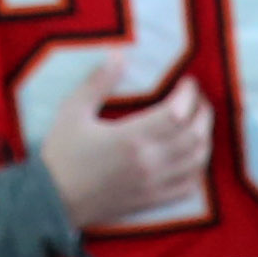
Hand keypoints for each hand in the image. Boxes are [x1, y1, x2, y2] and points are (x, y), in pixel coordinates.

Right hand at [35, 52, 213, 230]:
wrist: (52, 200)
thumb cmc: (61, 154)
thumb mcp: (73, 111)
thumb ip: (98, 82)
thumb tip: (119, 55)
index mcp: (131, 138)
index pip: (177, 113)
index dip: (189, 94)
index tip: (188, 81)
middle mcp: (149, 163)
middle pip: (195, 136)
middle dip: (203, 112)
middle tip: (198, 98)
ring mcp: (154, 185)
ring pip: (197, 161)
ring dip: (205, 139)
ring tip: (199, 123)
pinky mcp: (152, 201)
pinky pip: (189, 188)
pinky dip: (198, 170)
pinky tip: (193, 157)